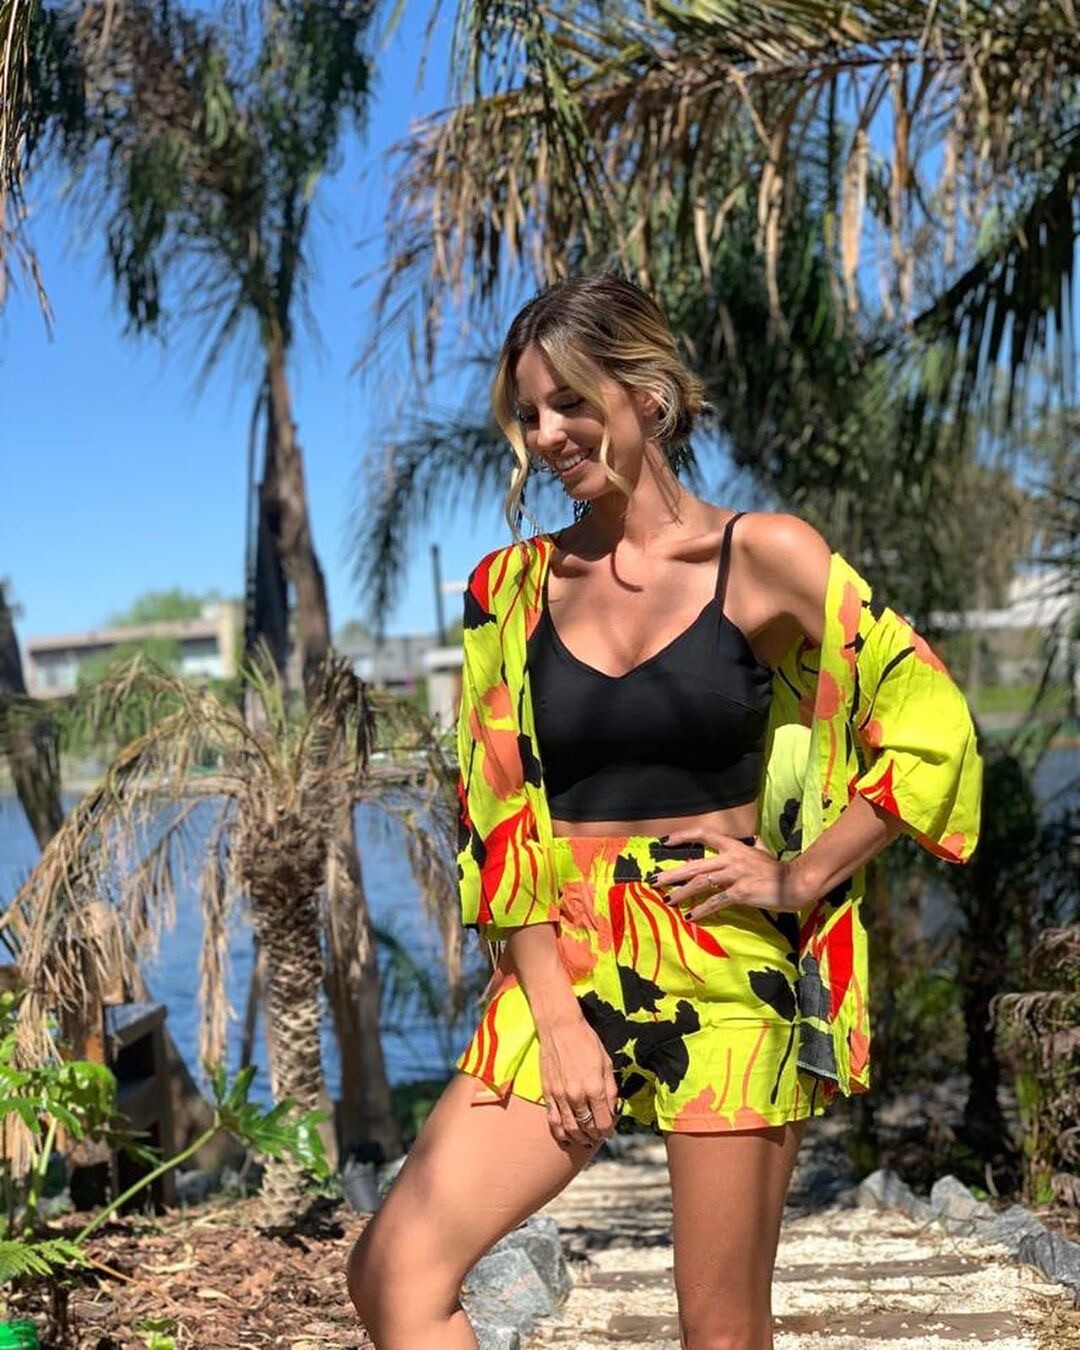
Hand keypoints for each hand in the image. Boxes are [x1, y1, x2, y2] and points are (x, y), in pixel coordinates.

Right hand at [536, 1014, 618, 1149]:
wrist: (560, 1027)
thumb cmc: (586, 1041)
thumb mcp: (606, 1063)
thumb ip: (610, 1090)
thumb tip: (612, 1110)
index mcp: (595, 1087)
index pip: (603, 1122)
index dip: (608, 1131)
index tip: (610, 1132)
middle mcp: (577, 1095)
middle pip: (587, 1128)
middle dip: (595, 1135)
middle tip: (599, 1136)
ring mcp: (560, 1096)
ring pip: (570, 1128)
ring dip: (579, 1137)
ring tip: (585, 1139)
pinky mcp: (547, 1093)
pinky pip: (553, 1120)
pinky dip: (559, 1132)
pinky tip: (566, 1138)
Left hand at [646, 827, 811, 919]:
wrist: (796, 882)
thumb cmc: (779, 869)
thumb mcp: (763, 852)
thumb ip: (754, 846)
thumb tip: (754, 839)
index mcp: (735, 847)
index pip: (705, 835)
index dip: (683, 836)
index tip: (665, 841)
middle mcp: (731, 858)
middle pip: (694, 865)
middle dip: (672, 874)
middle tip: (654, 881)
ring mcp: (735, 875)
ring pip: (700, 883)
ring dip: (681, 894)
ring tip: (667, 901)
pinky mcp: (740, 892)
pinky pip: (715, 901)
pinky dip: (701, 909)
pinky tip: (691, 916)